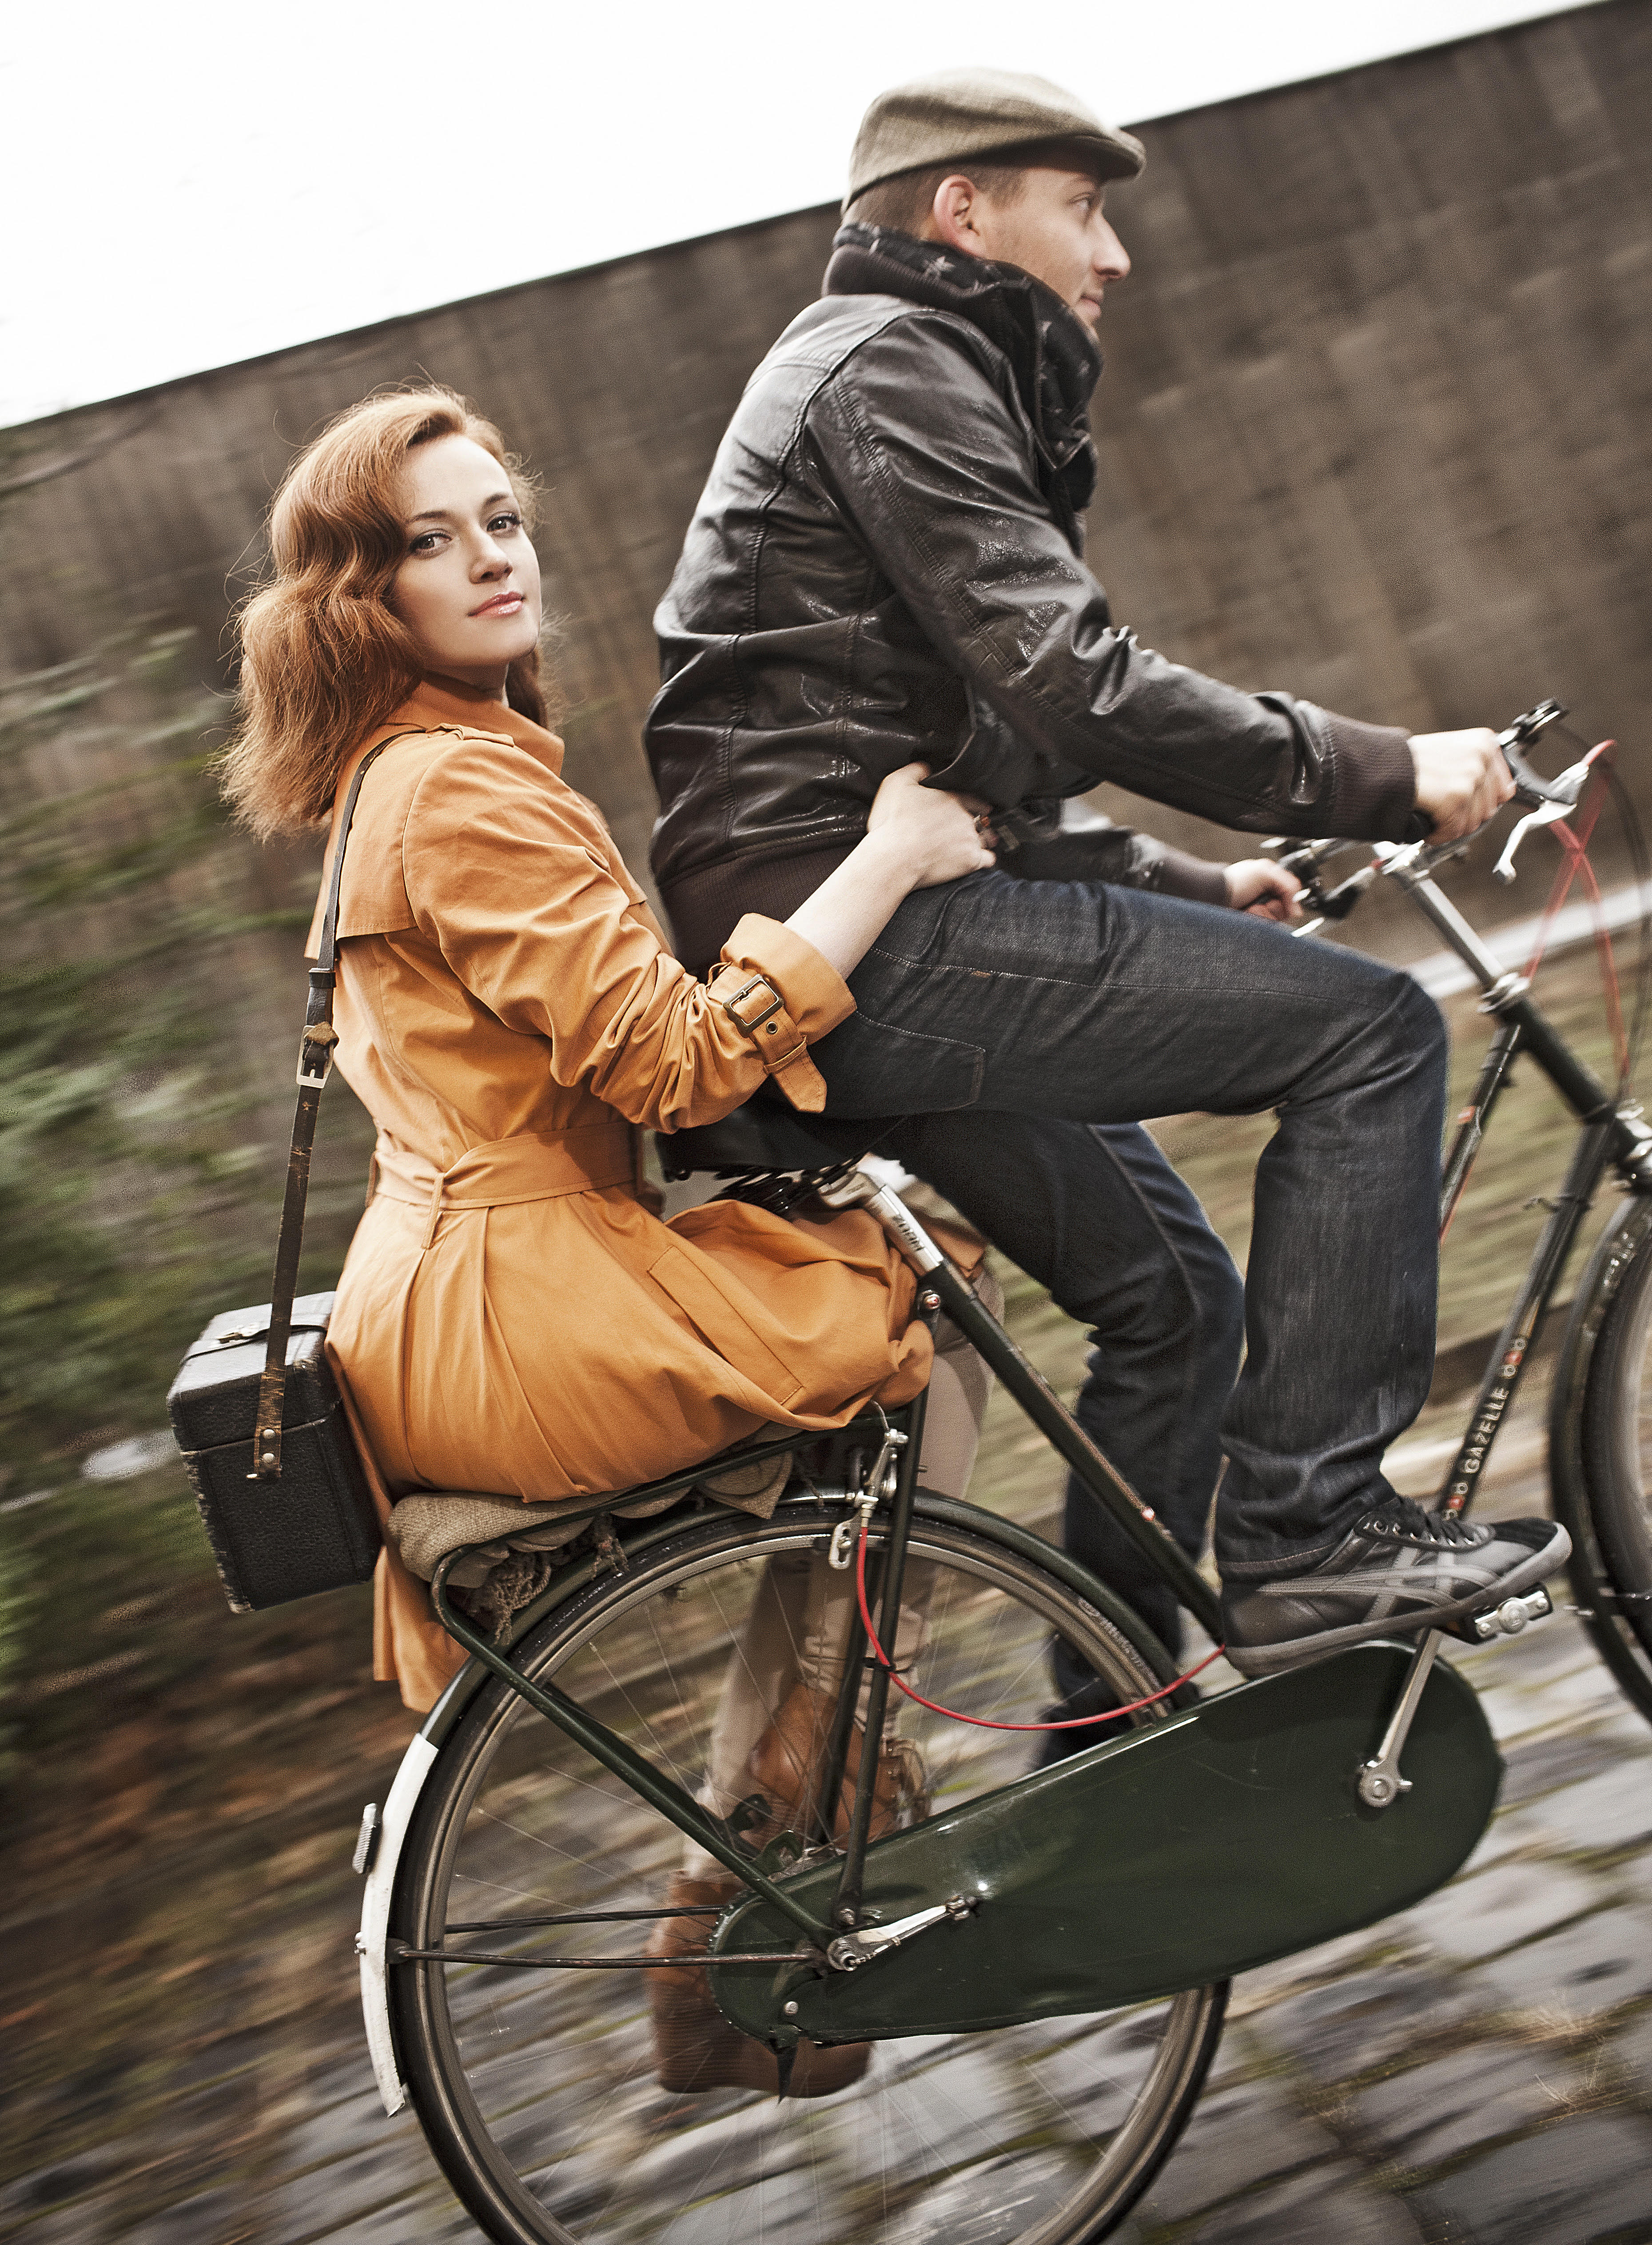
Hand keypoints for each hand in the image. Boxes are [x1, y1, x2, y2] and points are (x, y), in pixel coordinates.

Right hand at [867, 763, 998, 888]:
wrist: (894, 858)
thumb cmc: (892, 824)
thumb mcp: (896, 783)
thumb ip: (915, 770)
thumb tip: (927, 767)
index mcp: (950, 798)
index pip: (971, 798)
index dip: (975, 803)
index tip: (980, 806)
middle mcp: (964, 817)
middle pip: (980, 818)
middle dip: (978, 821)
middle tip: (976, 826)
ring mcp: (969, 839)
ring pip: (986, 837)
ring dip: (984, 839)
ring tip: (979, 842)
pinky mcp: (970, 861)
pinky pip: (988, 859)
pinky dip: (985, 858)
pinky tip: (981, 858)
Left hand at [1225, 859, 1302, 921]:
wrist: (1212, 895)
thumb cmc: (1234, 880)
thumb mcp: (1265, 872)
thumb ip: (1288, 884)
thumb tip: (1297, 908)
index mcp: (1271, 883)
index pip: (1291, 898)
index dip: (1288, 903)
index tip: (1279, 901)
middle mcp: (1265, 898)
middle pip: (1283, 912)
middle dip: (1273, 909)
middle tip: (1261, 902)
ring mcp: (1257, 911)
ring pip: (1272, 922)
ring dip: (1262, 915)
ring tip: (1250, 908)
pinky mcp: (1249, 922)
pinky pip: (1260, 928)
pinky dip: (1253, 921)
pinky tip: (1245, 913)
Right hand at [1409, 728, 1514, 842]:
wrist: (1382, 766)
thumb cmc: (1408, 762)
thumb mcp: (1451, 754)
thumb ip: (1477, 769)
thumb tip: (1502, 793)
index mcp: (1484, 743)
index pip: (1504, 787)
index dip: (1481, 802)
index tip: (1466, 806)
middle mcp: (1481, 757)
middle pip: (1489, 808)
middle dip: (1465, 815)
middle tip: (1444, 812)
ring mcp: (1470, 777)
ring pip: (1473, 822)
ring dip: (1451, 825)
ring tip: (1434, 816)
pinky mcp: (1456, 797)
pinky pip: (1455, 830)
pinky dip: (1439, 834)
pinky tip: (1428, 824)